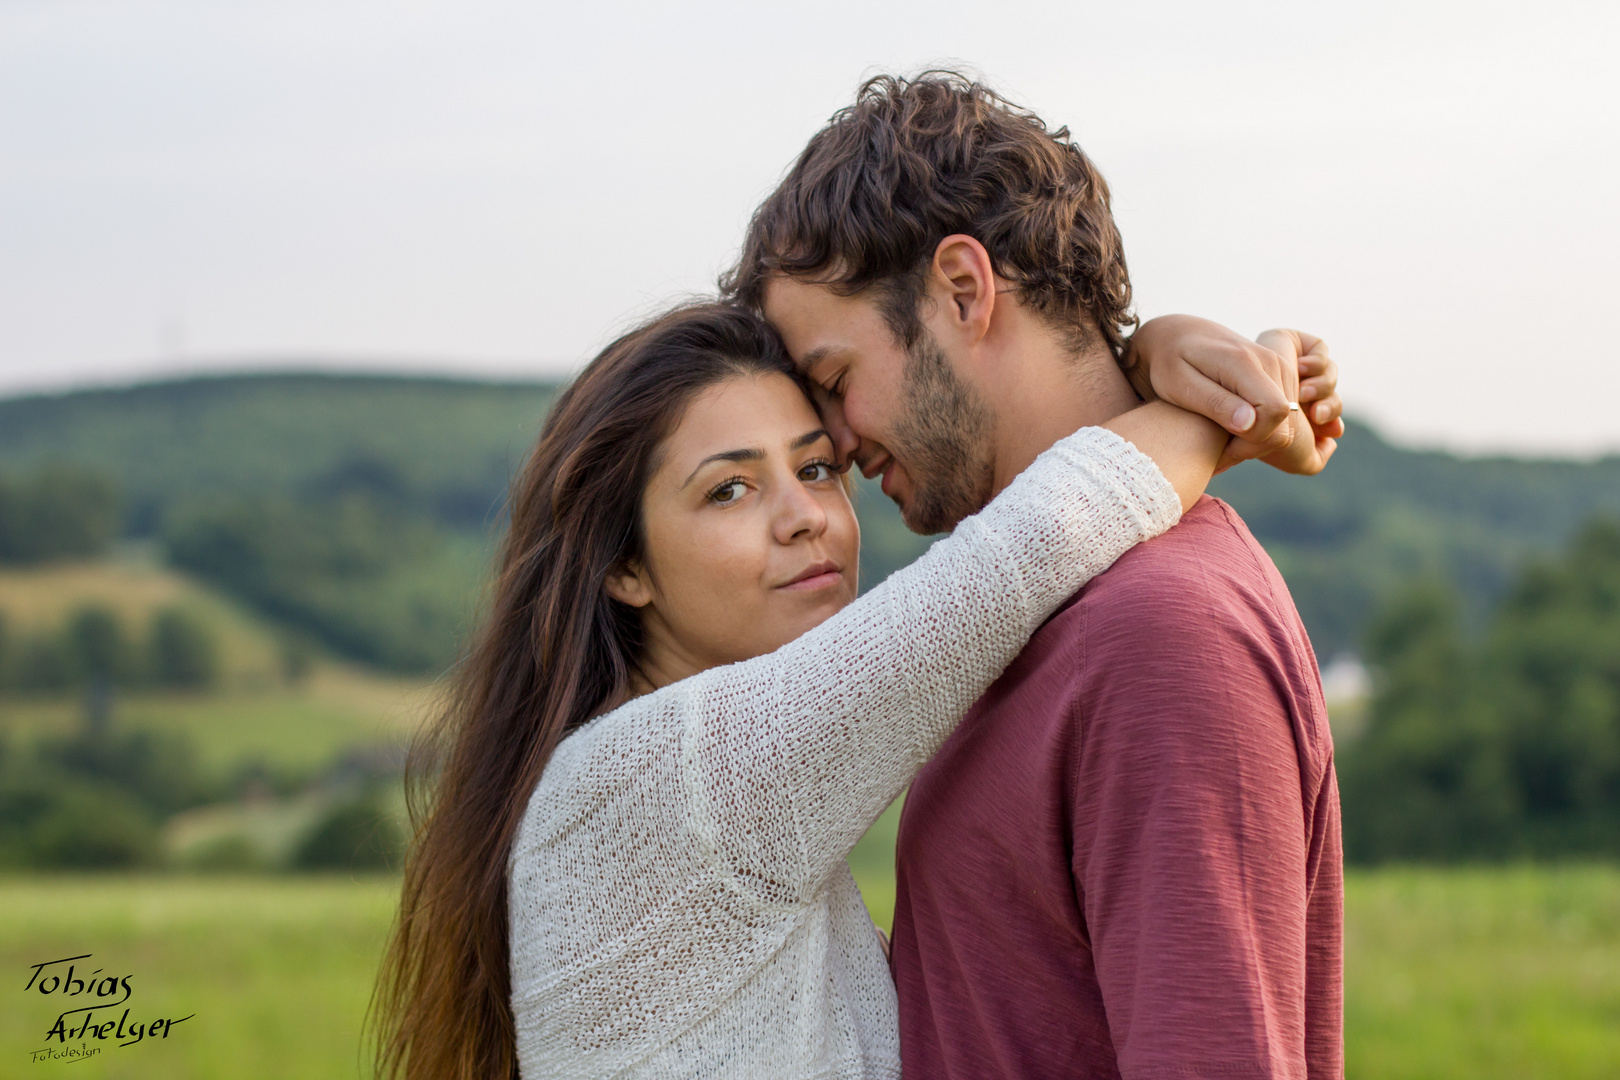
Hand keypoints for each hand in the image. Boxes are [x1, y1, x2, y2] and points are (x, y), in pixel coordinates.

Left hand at [1123, 315, 1342, 474]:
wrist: (1178, 334)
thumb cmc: (1169, 362)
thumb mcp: (1178, 385)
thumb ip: (1214, 402)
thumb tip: (1249, 423)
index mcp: (1244, 362)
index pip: (1273, 412)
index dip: (1252, 439)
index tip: (1220, 447)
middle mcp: (1270, 360)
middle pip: (1283, 423)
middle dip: (1253, 448)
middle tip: (1217, 457)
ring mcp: (1279, 366)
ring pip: (1287, 423)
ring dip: (1257, 442)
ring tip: (1221, 446)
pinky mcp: (1280, 374)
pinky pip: (1284, 415)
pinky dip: (1262, 431)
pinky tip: (1232, 434)